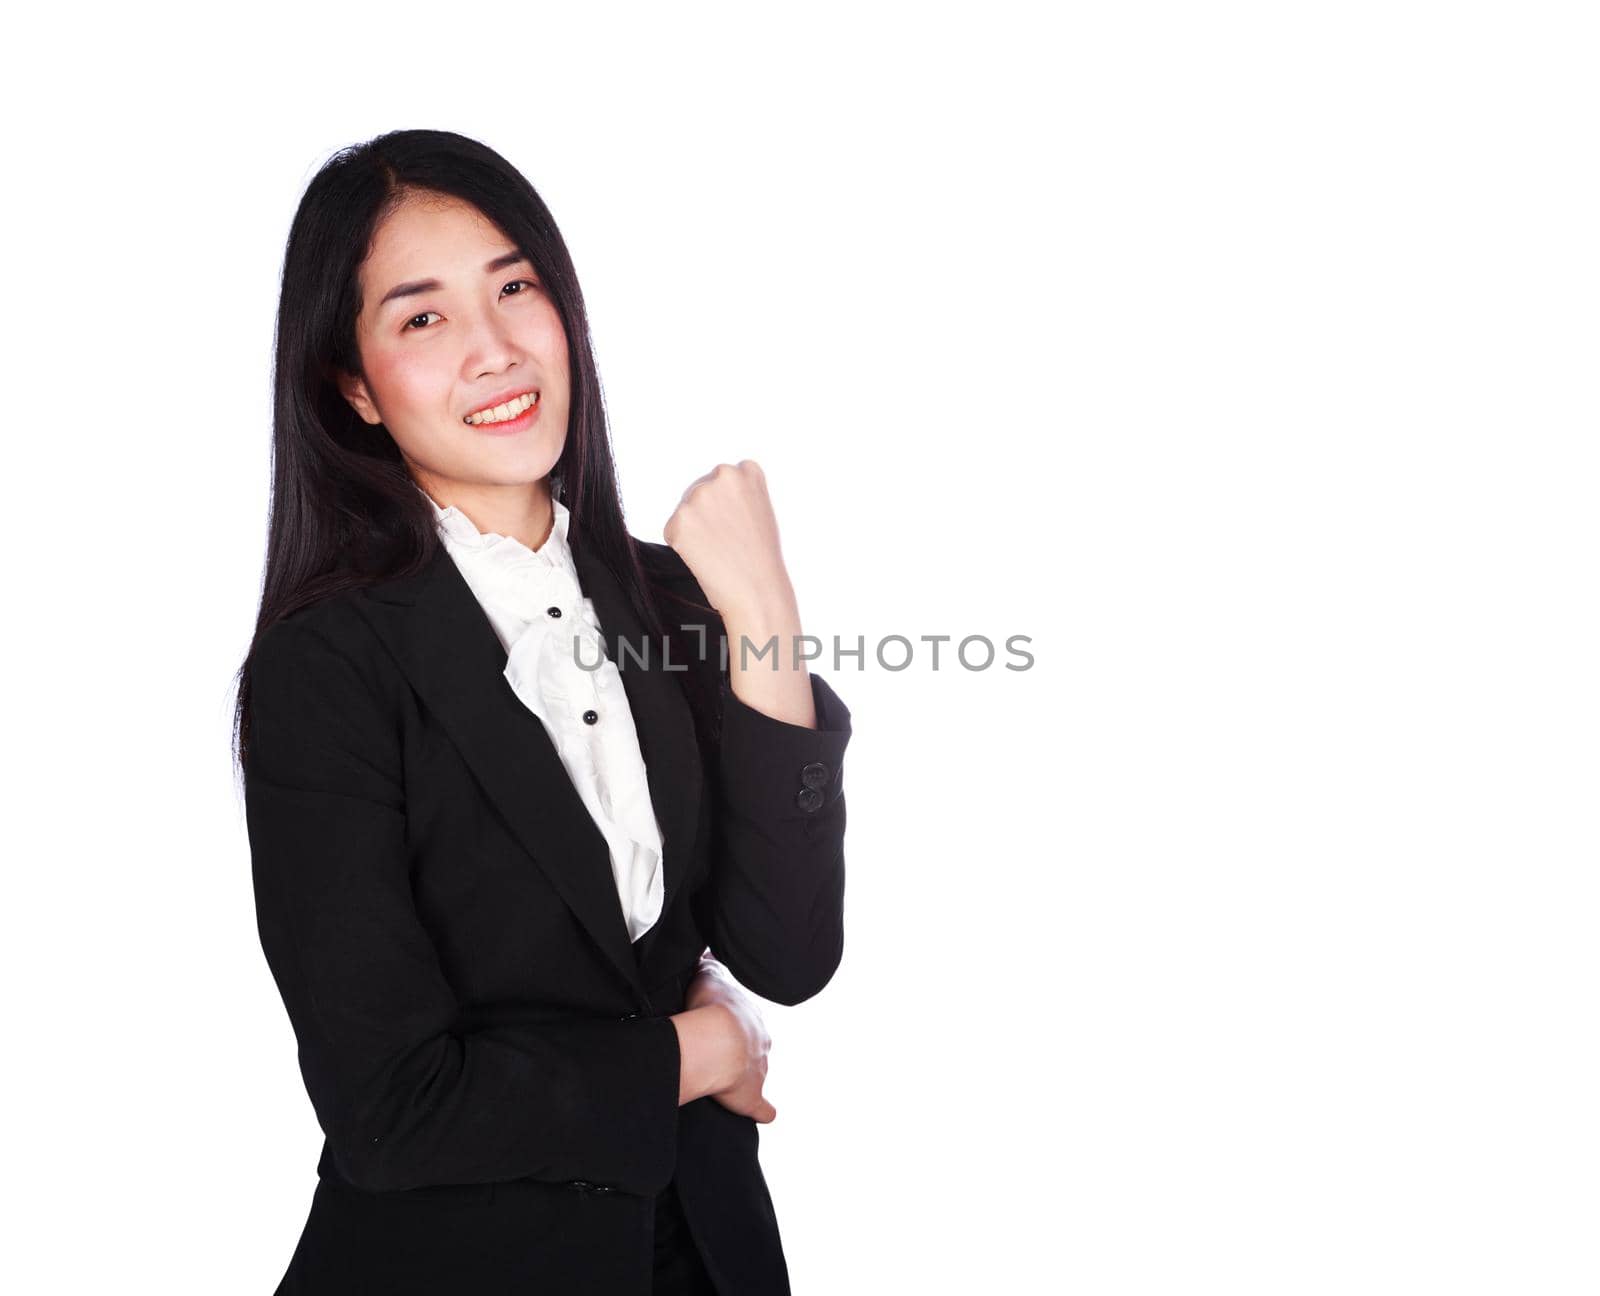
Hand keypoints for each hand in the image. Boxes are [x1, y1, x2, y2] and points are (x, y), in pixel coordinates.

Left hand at [662, 461, 795, 624]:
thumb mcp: (761, 511)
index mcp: (747, 471)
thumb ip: (738, 494)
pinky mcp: (679, 520)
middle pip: (699, 492)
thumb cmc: (761, 559)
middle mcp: (723, 475)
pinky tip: (706, 558)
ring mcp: (699, 496)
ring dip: (694, 531)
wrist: (758, 592)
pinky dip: (683, 546)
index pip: (723, 479)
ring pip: (685, 512)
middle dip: (706, 515)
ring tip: (719, 551)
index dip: (728, 506)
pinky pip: (672, 531)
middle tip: (727, 542)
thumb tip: (707, 493)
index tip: (739, 525)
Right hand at [685, 953, 777, 1123]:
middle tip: (721, 1051)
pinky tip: (766, 1114)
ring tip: (728, 1078)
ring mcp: (759, 1068)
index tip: (719, 1025)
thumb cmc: (711, 1007)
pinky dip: (763, 1111)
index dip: (730, 1022)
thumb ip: (708, 966)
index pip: (743, 1019)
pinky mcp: (752, 1095)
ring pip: (757, 1070)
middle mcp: (760, 1041)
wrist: (718, 1039)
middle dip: (741, 1047)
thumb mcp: (708, 977)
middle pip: (754, 1043)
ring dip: (745, 1074)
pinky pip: (762, 1107)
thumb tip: (706, 953)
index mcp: (750, 1016)